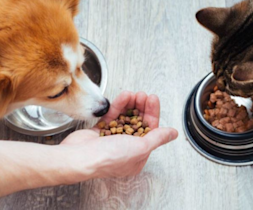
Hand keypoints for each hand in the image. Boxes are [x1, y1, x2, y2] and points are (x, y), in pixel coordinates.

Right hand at [60, 91, 177, 180]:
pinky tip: (124, 96)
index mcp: (137, 156)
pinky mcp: (100, 132)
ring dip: (130, 104)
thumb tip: (173, 133)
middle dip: (141, 107)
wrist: (79, 157)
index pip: (150, 131)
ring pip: (125, 118)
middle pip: (138, 123)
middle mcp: (125, 149)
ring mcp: (112, 140)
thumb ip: (157, 138)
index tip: (152, 99)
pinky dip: (118, 106)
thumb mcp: (140, 148)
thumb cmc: (108, 158)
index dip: (152, 114)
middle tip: (143, 95)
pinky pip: (112, 116)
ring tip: (133, 94)